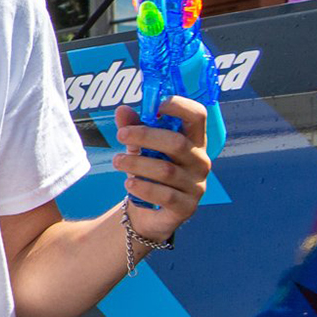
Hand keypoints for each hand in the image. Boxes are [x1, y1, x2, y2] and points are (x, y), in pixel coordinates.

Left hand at [114, 98, 212, 240]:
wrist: (148, 212)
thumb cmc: (148, 171)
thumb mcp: (139, 147)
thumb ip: (132, 127)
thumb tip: (122, 110)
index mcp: (193, 140)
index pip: (197, 116)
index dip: (180, 106)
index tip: (156, 105)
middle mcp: (200, 162)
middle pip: (178, 143)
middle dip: (146, 136)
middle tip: (121, 135)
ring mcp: (196, 186)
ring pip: (167, 170)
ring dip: (137, 163)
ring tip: (117, 161)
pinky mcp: (187, 207)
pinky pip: (166, 196)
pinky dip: (144, 188)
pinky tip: (129, 183)